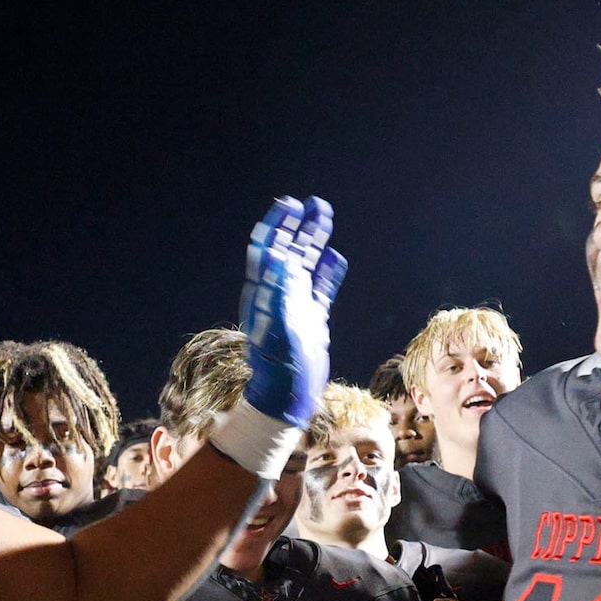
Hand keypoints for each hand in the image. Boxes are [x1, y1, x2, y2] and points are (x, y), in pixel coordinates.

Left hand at [239, 197, 347, 427]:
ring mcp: (297, 305)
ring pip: (307, 265)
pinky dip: (330, 272)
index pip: (267, 248)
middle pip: (289, 250)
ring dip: (315, 240)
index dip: (277, 225)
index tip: (289, 204)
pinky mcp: (313, 319)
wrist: (287, 396)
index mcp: (264, 291)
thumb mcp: (275, 327)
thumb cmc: (277, 366)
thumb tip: (276, 255)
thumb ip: (277, 291)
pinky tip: (336, 257)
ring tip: (326, 217)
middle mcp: (279, 293)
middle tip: (314, 204)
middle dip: (300, 226)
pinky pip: (322, 289)